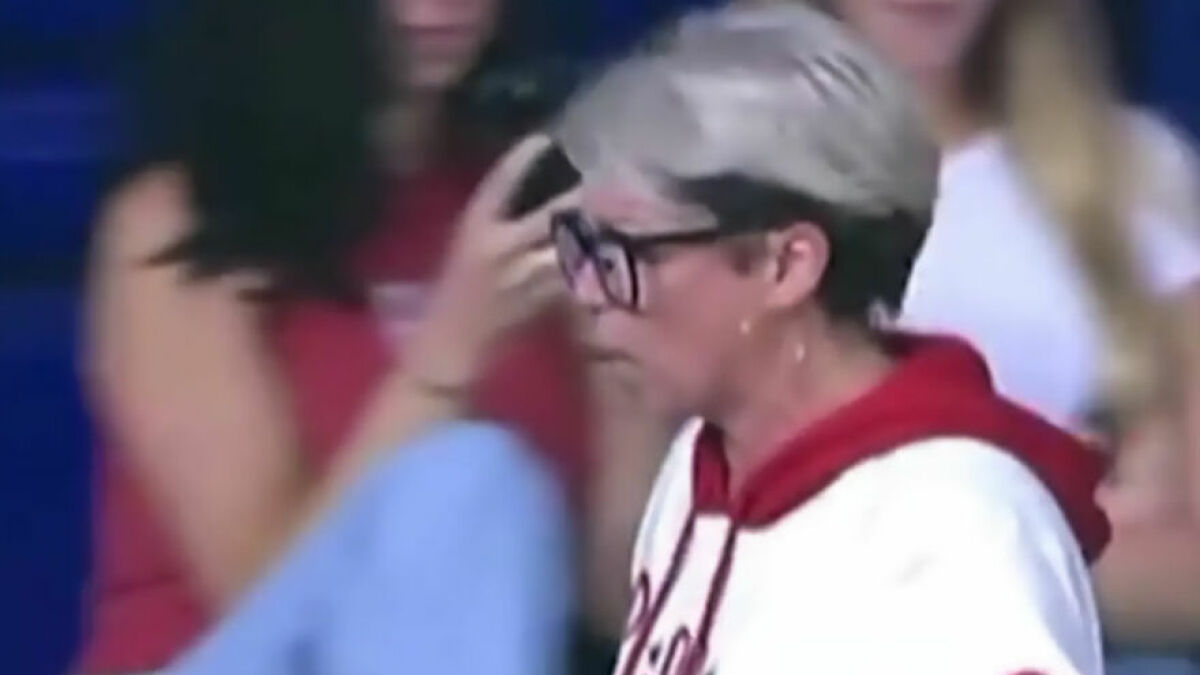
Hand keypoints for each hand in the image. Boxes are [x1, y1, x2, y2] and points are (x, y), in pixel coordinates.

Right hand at [408, 135, 579, 386]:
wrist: (448, 344)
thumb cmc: (456, 292)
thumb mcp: (469, 246)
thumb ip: (502, 222)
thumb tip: (546, 201)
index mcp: (473, 226)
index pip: (499, 182)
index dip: (522, 159)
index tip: (544, 140)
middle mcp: (496, 246)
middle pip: (549, 214)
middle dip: (578, 200)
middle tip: (600, 187)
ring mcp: (519, 275)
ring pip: (566, 246)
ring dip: (589, 235)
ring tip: (608, 222)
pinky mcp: (537, 302)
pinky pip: (570, 278)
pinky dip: (586, 269)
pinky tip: (601, 261)